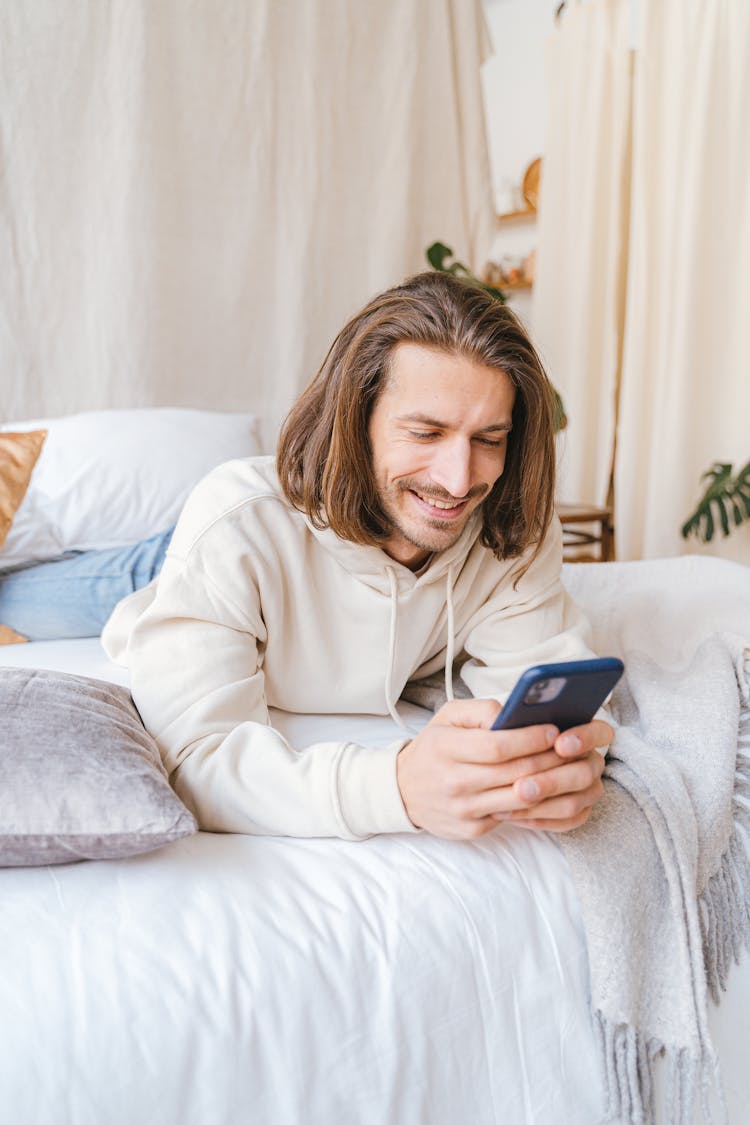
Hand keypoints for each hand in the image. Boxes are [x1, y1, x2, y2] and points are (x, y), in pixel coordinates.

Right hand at [396, 698, 611, 839]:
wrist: (402, 791)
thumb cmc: (433, 748)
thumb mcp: (447, 717)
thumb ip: (479, 710)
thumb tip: (512, 713)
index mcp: (446, 749)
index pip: (497, 746)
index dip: (530, 739)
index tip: (553, 730)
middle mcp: (454, 782)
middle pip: (514, 773)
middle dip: (549, 759)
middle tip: (571, 748)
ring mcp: (463, 810)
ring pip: (519, 798)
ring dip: (548, 783)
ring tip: (564, 767)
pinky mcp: (471, 830)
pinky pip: (511, 817)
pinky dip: (532, 803)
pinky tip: (545, 789)